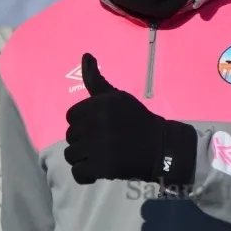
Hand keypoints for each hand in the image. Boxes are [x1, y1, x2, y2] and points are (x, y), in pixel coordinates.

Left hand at [64, 53, 197, 186]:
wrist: (160, 146)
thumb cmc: (136, 119)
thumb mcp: (117, 97)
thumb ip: (96, 79)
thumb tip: (85, 55)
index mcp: (98, 104)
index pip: (71, 116)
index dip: (83, 122)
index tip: (99, 126)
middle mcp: (95, 123)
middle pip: (70, 136)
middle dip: (83, 140)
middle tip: (103, 141)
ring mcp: (97, 146)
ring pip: (70, 155)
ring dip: (83, 158)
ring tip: (99, 156)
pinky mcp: (101, 167)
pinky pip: (78, 173)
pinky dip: (86, 175)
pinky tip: (98, 169)